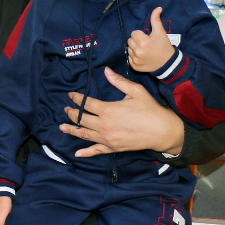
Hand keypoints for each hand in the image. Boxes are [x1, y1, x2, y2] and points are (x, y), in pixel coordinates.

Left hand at [59, 67, 186, 157]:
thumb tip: (106, 70)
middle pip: (81, 119)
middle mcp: (104, 125)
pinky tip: (77, 153)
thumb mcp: (136, 91)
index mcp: (108, 110)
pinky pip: (96, 150)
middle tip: (66, 109)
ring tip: (62, 126)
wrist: (162, 131)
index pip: (86, 103)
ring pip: (84, 134)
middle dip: (72, 113)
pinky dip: (86, 152)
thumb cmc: (150, 109)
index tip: (71, 95)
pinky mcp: (113, 148)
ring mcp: (107, 138)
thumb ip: (118, 81)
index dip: (77, 98)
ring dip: (72, 130)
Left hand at [128, 7, 174, 73]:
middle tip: (146, 43)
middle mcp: (138, 51)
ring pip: (129, 49)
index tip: (147, 38)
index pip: (134, 33)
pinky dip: (134, 57)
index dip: (141, 34)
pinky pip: (129, 58)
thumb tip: (158, 8)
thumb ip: (156, 20)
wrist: (168, 63)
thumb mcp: (160, 32)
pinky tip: (143, 56)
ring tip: (144, 49)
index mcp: (143, 42)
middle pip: (130, 41)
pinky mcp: (134, 66)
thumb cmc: (164, 46)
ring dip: (135, 48)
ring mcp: (135, 60)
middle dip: (137, 41)